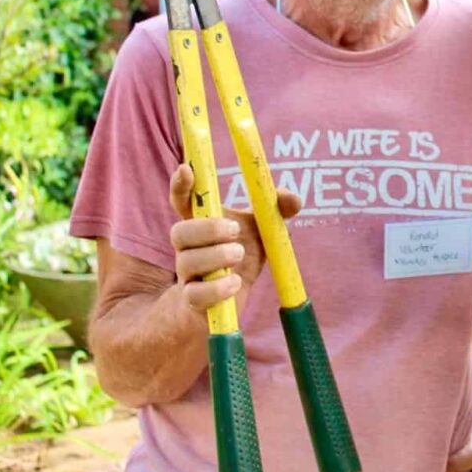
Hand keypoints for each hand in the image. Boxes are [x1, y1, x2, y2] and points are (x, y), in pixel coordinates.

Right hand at [168, 163, 300, 311]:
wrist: (229, 298)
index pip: (182, 202)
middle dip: (206, 229)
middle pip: (179, 232)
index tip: (186, 169)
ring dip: (215, 256)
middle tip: (234, 229)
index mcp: (201, 224)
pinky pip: (195, 295)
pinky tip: (234, 283)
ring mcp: (188, 275)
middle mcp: (188, 248)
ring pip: (186, 262)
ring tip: (239, 253)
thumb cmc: (243, 254)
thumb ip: (277, 208)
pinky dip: (216, 289)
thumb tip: (292, 198)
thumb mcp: (262, 229)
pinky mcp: (194, 302)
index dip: (180, 186)